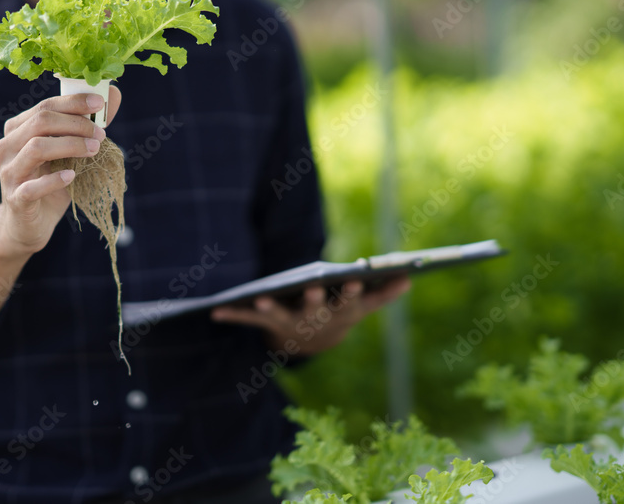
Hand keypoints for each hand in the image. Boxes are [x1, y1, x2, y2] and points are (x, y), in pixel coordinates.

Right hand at [0, 86, 121, 255]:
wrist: (29, 223)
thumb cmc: (51, 181)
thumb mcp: (69, 152)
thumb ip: (87, 125)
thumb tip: (113, 95)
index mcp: (18, 129)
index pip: (45, 106)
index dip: (73, 102)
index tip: (99, 103)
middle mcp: (7, 146)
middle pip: (41, 122)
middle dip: (76, 124)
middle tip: (101, 133)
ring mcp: (9, 172)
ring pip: (36, 148)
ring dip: (70, 146)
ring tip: (94, 150)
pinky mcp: (15, 199)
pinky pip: (32, 187)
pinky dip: (55, 180)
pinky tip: (72, 175)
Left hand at [211, 276, 410, 356]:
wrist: (309, 345)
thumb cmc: (337, 314)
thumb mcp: (360, 307)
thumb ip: (381, 294)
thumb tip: (408, 277)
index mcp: (338, 312)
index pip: (350, 301)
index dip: (353, 292)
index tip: (356, 280)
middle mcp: (314, 320)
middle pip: (315, 310)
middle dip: (315, 299)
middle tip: (315, 287)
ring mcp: (289, 322)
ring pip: (280, 315)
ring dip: (270, 308)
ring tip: (261, 297)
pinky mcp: (265, 322)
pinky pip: (247, 318)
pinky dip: (232, 314)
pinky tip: (214, 310)